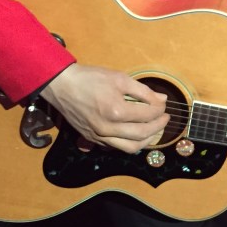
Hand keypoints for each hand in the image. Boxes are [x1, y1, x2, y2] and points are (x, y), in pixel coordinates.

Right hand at [39, 63, 169, 152]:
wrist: (62, 86)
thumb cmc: (91, 78)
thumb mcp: (120, 78)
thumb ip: (144, 91)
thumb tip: (162, 100)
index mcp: (116, 111)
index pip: (147, 115)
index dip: (160, 110)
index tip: (163, 105)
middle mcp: (108, 128)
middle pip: (142, 134)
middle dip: (158, 126)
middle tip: (164, 118)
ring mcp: (99, 136)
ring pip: (130, 148)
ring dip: (146, 141)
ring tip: (153, 130)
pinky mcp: (92, 139)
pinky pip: (116, 148)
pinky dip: (130, 144)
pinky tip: (136, 134)